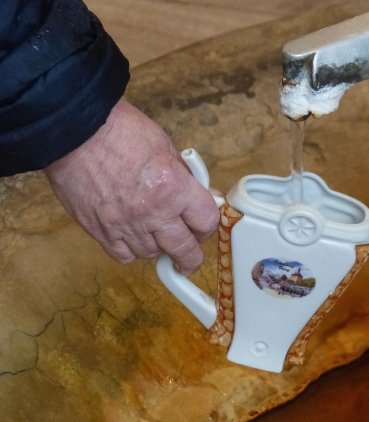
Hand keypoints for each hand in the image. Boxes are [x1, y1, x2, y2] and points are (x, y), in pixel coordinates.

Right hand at [45, 99, 218, 274]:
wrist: (74, 131)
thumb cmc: (120, 131)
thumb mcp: (166, 147)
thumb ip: (186, 177)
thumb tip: (204, 196)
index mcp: (175, 187)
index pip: (207, 222)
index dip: (208, 226)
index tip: (203, 227)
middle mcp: (154, 212)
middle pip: (184, 251)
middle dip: (191, 256)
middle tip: (189, 254)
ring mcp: (126, 225)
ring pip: (152, 254)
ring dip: (158, 247)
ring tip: (155, 234)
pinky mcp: (100, 231)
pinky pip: (124, 256)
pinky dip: (131, 250)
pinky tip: (132, 237)